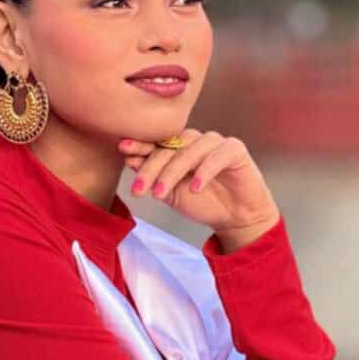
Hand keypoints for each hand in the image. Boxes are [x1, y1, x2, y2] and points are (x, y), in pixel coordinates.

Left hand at [118, 128, 279, 235]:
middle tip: (140, 189)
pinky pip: (217, 156)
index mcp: (179, 148)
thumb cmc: (204, 203)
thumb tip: (129, 159)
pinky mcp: (235, 150)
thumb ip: (153, 177)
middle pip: (170, 147)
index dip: (140, 145)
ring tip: (160, 194)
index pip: (157, 143)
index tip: (123, 150)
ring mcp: (215, 143)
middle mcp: (196, 141)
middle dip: (151, 168)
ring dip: (172, 172)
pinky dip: (204, 172)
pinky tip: (195, 188)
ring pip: (190, 151)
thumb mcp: (171, 193)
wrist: (235, 218)